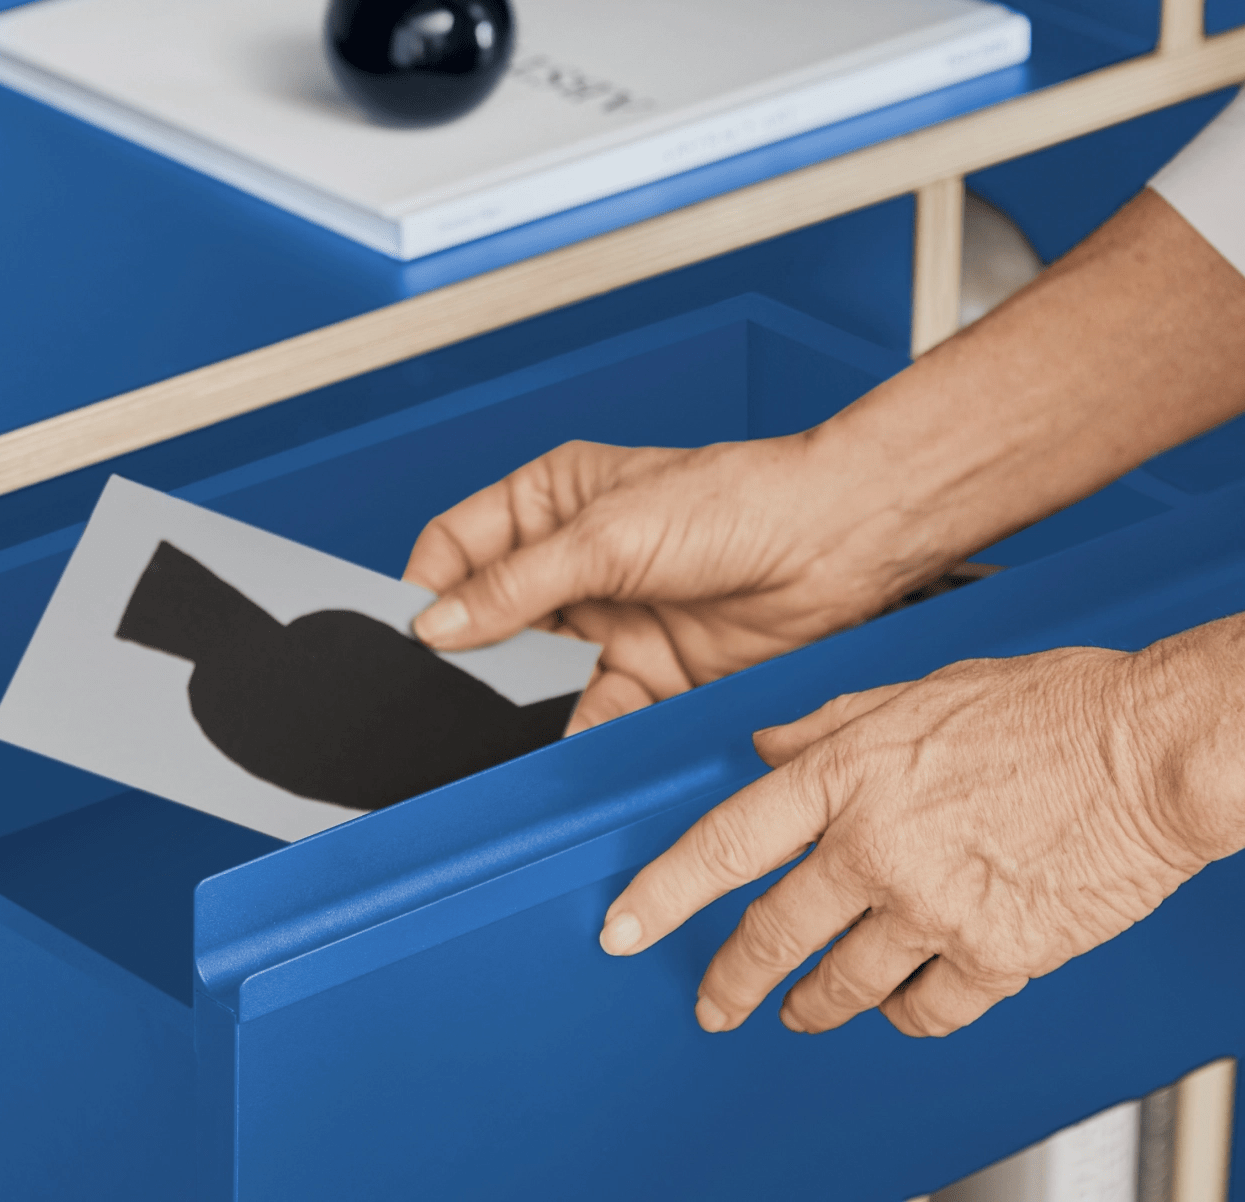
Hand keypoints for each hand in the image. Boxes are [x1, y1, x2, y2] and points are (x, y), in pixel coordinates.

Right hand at [403, 435, 955, 731]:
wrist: (837, 545)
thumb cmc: (739, 500)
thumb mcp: (608, 535)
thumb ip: (517, 586)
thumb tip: (438, 626)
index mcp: (550, 501)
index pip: (456, 549)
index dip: (426, 592)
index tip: (407, 639)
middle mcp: (573, 562)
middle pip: (492, 623)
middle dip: (474, 661)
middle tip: (450, 697)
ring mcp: (611, 620)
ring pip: (541, 678)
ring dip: (528, 706)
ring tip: (509, 730)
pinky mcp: (650, 674)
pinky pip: (596, 713)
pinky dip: (582, 733)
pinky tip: (573, 743)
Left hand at [594, 645, 1209, 1036]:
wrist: (1157, 749)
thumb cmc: (1057, 705)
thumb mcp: (923, 686)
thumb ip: (831, 722)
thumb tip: (766, 743)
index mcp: (849, 772)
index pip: (725, 843)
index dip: (664, 893)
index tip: (625, 929)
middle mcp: (878, 846)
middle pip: (773, 934)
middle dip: (731, 980)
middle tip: (715, 1003)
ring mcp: (934, 908)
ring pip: (845, 984)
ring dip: (815, 1004)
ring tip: (804, 1010)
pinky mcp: (996, 956)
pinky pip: (928, 1011)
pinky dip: (907, 1016)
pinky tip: (902, 1008)